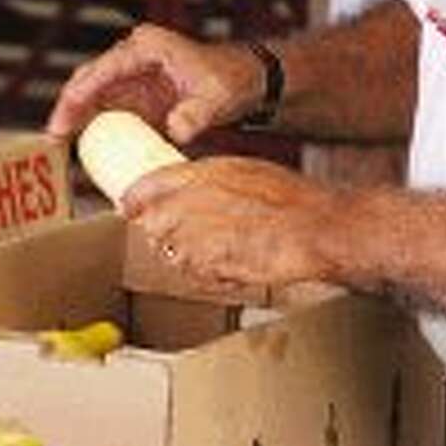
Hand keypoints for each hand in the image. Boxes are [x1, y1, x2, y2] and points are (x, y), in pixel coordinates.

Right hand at [46, 23, 265, 145]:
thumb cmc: (232, 77)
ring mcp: (134, 76)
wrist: (248, 80)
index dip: (77, 98)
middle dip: (68, 110)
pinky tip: (84, 147)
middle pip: (88, 82)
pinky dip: (95, 127)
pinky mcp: (139, 96)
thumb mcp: (217, 97)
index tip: (62, 124)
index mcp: (145, 48)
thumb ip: (196, 114)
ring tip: (60, 148)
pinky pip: (109, 111)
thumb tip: (176, 130)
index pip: (100, 71)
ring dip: (77, 120)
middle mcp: (134, 58)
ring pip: (94, 97)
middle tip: (52, 141)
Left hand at [123, 157, 336, 289]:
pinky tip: (231, 263)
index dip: (133, 200)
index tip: (129, 206)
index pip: (142, 188)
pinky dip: (208, 274)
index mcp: (198, 175)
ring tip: (219, 248)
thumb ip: (211, 180)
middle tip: (186, 233)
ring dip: (187, 255)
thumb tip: (185, 185)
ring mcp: (197, 240)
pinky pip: (196, 276)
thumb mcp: (246, 169)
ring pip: (172, 255)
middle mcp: (190, 206)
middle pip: (152, 226)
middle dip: (163, 232)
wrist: (315, 229)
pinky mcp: (209, 269)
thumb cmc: (292, 199)